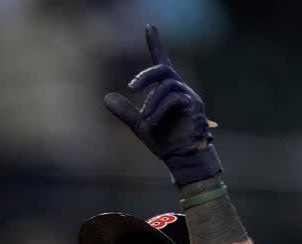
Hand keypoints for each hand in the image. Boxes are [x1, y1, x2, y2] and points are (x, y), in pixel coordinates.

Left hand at [104, 25, 221, 185]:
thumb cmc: (164, 141)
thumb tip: (105, 97)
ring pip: (167, 87)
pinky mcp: (196, 107)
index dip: (155, 43)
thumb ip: (125, 111)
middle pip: (163, 69)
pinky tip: (154, 124)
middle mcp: (179, 88)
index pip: (161, 61)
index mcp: (166, 89)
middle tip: (130, 88)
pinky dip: (160, 111)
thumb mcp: (140, 125)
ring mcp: (189, 96)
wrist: (181, 159)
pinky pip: (175, 99)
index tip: (149, 26)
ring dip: (151, 102)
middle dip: (145, 76)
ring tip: (145, 120)